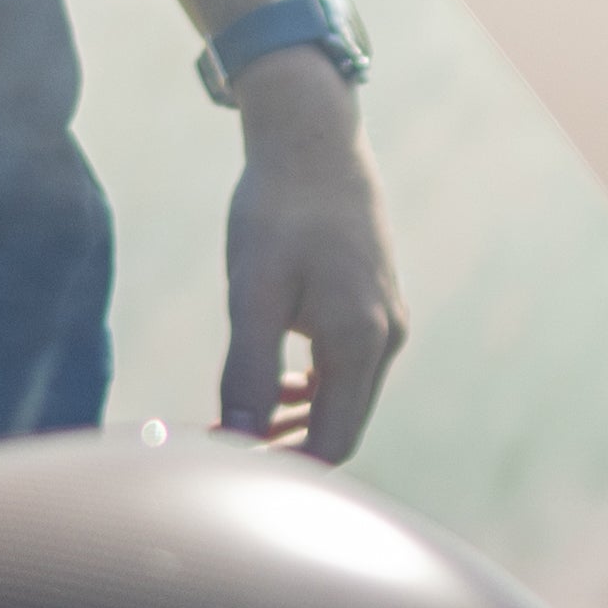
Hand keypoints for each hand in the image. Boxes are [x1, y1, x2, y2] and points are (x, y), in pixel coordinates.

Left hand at [220, 55, 408, 464]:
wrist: (314, 142)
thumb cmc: (278, 211)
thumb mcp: (253, 290)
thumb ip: (247, 367)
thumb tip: (235, 436)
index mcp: (360, 341)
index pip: (331, 443)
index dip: (278, 465)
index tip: (223, 464)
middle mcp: (386, 339)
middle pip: (341, 427)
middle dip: (284, 446)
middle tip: (220, 447)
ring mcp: (387, 323)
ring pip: (345, 400)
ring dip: (296, 419)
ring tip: (238, 417)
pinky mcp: (377, 308)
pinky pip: (349, 370)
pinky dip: (312, 388)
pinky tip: (272, 382)